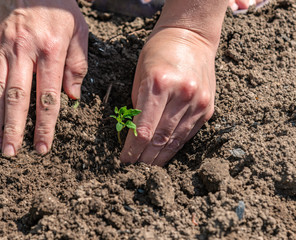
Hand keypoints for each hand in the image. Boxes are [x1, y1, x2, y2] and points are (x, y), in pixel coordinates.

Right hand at [0, 0, 87, 156]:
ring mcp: (1, 48)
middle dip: (15, 130)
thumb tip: (72, 97)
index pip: (48, 97)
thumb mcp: (78, 32)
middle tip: (12, 154)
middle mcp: (24, 52)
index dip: (45, 126)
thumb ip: (77, 66)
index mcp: (51, 51)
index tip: (42, 147)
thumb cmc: (57, 7)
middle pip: (18, 99)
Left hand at [120, 27, 216, 165]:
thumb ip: (138, 106)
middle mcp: (181, 95)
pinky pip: (188, 134)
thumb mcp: (140, 75)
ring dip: (160, 157)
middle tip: (134, 168)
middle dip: (144, 158)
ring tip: (148, 168)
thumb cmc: (158, 53)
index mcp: (159, 84)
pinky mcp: (207, 108)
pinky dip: (174, 147)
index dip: (132, 150)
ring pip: (175, 140)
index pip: (144, 130)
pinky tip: (164, 155)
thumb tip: (135, 135)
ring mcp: (198, 102)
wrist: (191, 37)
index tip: (124, 160)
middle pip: (160, 139)